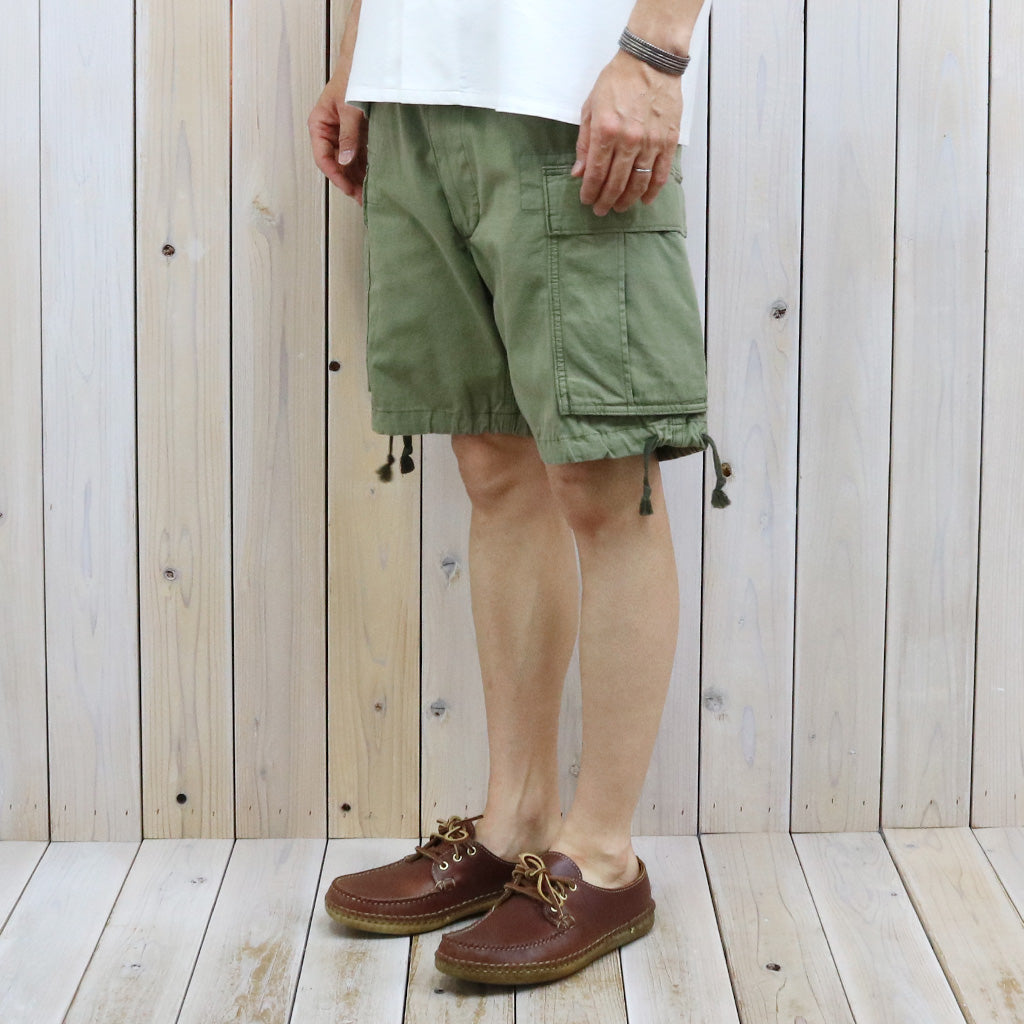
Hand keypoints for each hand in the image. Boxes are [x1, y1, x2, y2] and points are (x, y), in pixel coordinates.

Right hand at [307, 78, 367, 203]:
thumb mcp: (349, 107)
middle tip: (363, 199)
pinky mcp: (358, 135)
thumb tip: (345, 162)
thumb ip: (348, 135)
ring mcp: (344, 135)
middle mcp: (329, 133)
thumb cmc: (353, 77)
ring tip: (370, 195)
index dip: (336, 176)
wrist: (367, 62)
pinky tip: (375, 180)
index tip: (349, 189)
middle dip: (349, 182)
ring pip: (348, 163)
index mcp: (319, 125)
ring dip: (358, 179)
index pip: (323, 158)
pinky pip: (360, 156)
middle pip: (336, 165)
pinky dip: (366, 168)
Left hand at [573, 50, 681, 215]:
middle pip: (616, 183)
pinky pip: (660, 174)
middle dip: (605, 201)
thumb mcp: (591, 107)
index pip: (596, 173)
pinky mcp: (668, 141)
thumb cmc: (618, 80)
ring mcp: (650, 142)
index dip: (590, 191)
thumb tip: (578, 172)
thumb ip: (584, 142)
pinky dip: (652, 191)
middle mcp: (628, 140)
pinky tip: (644, 200)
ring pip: (638, 183)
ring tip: (619, 207)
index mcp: (606, 131)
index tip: (586, 200)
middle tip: (600, 210)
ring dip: (627, 200)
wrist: (651, 60)